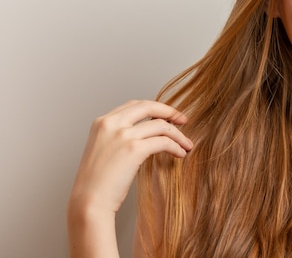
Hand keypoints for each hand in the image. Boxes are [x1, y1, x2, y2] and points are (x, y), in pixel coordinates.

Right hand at [69, 100, 192, 215]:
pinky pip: (164, 142)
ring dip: (178, 135)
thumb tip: (145, 132)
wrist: (88, 203)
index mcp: (102, 122)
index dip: (155, 108)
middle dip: (170, 112)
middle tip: (183, 120)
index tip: (168, 115)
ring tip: (187, 145)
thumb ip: (118, 136)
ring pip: (161, 126)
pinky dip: (176, 147)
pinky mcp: (134, 149)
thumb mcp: (103, 149)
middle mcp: (111, 124)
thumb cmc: (97, 183)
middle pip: (149, 107)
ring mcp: (122, 135)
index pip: (134, 105)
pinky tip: (180, 154)